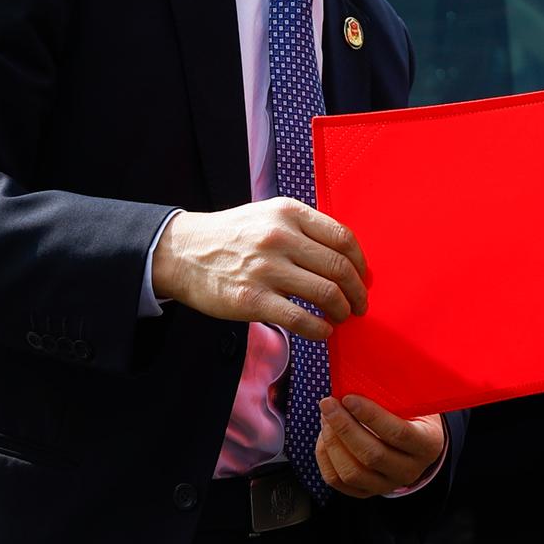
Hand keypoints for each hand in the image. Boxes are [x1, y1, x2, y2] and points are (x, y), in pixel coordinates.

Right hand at [151, 197, 367, 342]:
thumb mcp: (267, 215)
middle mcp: (280, 237)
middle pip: (340, 268)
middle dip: (357, 293)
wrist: (181, 253)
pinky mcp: (253, 299)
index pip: (343, 238)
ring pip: (327, 293)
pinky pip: (301, 319)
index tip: (363, 278)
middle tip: (359, 305)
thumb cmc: (230, 237)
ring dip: (342, 311)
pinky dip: (320, 330)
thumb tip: (344, 256)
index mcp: (288, 213)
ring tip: (340, 317)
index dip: (360, 263)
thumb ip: (303, 228)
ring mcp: (266, 268)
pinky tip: (322, 331)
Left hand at [316, 394, 445, 497]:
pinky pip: (337, 481)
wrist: (416, 441)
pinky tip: (324, 436)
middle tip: (328, 404)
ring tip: (325, 418)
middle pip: (372, 455)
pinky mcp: (365, 492)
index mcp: (428, 445)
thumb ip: (394, 393)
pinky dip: (325, 457)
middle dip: (344, 427)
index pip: (399, 434)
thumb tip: (359, 377)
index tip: (349, 398)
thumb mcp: (414, 401)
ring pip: (352, 472)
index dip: (371, 416)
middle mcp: (410, 470)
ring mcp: (387, 484)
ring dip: (332, 442)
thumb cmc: (411, 413)